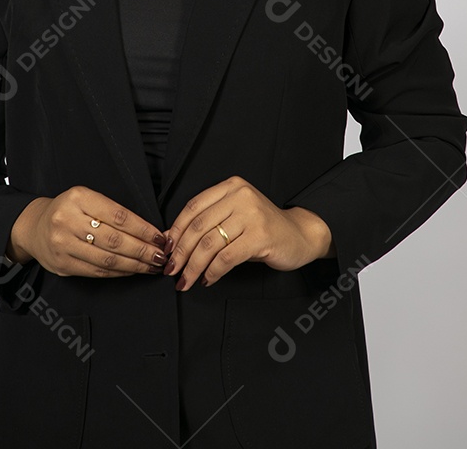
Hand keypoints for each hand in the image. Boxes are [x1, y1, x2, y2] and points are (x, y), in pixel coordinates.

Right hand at [6, 187, 167, 277]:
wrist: (34, 226)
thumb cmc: (68, 210)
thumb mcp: (86, 199)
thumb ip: (113, 212)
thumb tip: (149, 230)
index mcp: (78, 197)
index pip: (118, 216)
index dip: (142, 229)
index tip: (159, 237)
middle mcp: (68, 220)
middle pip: (114, 240)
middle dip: (142, 250)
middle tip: (161, 255)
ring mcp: (63, 244)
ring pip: (107, 259)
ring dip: (134, 265)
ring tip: (151, 265)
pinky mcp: (63, 265)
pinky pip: (97, 272)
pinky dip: (119, 273)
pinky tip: (132, 270)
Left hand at [161, 175, 334, 291]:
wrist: (300, 235)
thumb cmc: (262, 227)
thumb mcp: (235, 216)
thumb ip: (208, 222)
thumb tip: (171, 239)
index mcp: (231, 186)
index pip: (193, 206)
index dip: (176, 230)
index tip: (166, 250)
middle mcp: (240, 195)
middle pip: (198, 226)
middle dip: (181, 252)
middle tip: (172, 270)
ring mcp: (251, 215)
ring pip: (210, 243)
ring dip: (193, 266)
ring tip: (186, 280)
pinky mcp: (260, 236)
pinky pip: (226, 258)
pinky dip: (213, 272)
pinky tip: (207, 280)